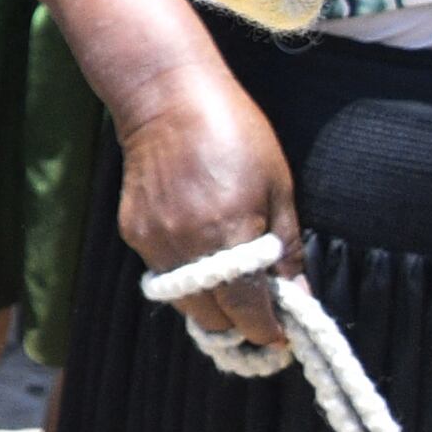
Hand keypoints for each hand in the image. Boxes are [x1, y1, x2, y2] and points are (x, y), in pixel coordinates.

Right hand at [115, 60, 304, 355]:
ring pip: (184, 301)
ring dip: (210, 303)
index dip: (268, 330)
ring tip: (231, 286)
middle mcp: (186, 247)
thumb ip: (287, 249)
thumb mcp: (278, 188)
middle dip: (239, 322)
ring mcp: (153, 242)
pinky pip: (163, 272)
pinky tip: (201, 251)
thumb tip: (297, 296)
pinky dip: (186, 275)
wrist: (167, 98)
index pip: (248, 311)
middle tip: (258, 312)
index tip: (282, 333)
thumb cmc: (234, 133)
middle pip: (213, 317)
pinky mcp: (133, 232)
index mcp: (229, 236)